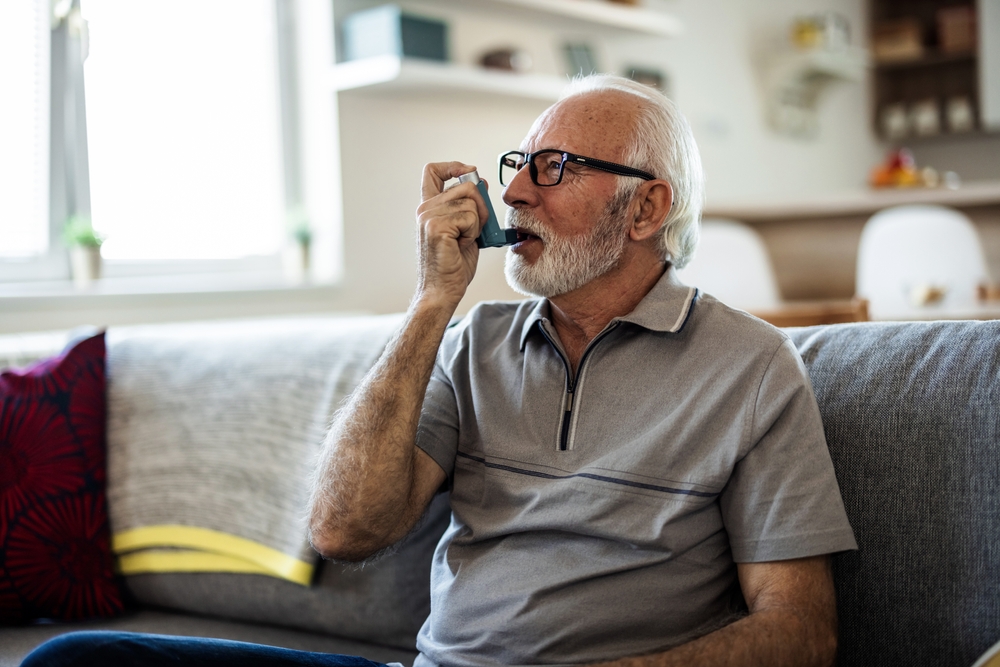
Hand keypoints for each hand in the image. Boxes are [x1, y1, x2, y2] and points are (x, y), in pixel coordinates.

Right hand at [414, 161, 491, 308]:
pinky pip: (470, 217)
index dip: (454, 166)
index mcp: (429, 208)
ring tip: (463, 241)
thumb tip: (480, 182)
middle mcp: (425, 209)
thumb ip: (470, 206)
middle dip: (481, 206)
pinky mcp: (436, 227)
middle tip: (474, 230)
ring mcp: (428, 217)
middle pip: (465, 186)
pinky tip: (461, 246)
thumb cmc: (453, 265)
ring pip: (471, 202)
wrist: (442, 291)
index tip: (469, 172)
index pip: (433, 171)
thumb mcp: (465, 229)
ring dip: (476, 223)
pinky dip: (473, 232)